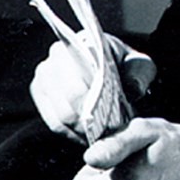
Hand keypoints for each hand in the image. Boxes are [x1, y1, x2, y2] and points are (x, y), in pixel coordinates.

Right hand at [29, 38, 156, 141]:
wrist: (112, 67)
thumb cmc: (124, 65)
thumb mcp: (140, 65)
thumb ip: (139, 75)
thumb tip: (132, 89)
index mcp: (79, 44)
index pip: (79, 81)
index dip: (94, 105)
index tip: (111, 120)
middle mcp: (55, 57)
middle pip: (68, 102)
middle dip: (90, 122)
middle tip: (108, 132)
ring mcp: (44, 77)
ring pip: (60, 116)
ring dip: (82, 131)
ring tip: (101, 136)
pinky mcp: (40, 95)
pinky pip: (54, 123)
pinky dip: (72, 134)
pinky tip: (88, 136)